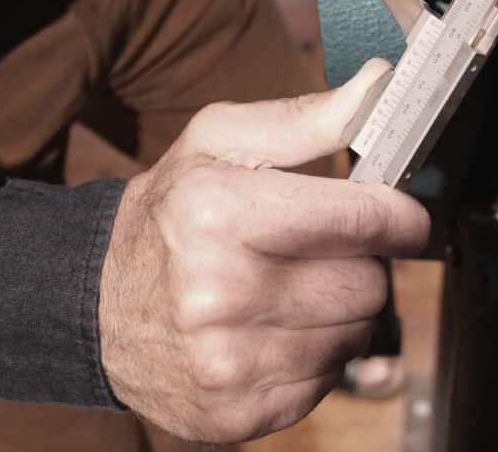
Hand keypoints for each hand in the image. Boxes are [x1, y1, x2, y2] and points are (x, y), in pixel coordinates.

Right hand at [98, 60, 427, 442]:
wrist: (93, 304)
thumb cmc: (168, 214)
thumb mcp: (221, 144)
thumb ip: (307, 118)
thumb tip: (378, 84)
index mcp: (218, 215)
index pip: (362, 222)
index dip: (401, 218)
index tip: (405, 217)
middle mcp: (219, 294)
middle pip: (369, 285)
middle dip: (359, 263)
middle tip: (320, 251)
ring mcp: (226, 363)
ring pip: (356, 336)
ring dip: (339, 311)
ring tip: (292, 290)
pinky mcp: (235, 413)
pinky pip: (327, 381)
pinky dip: (315, 354)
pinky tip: (275, 330)